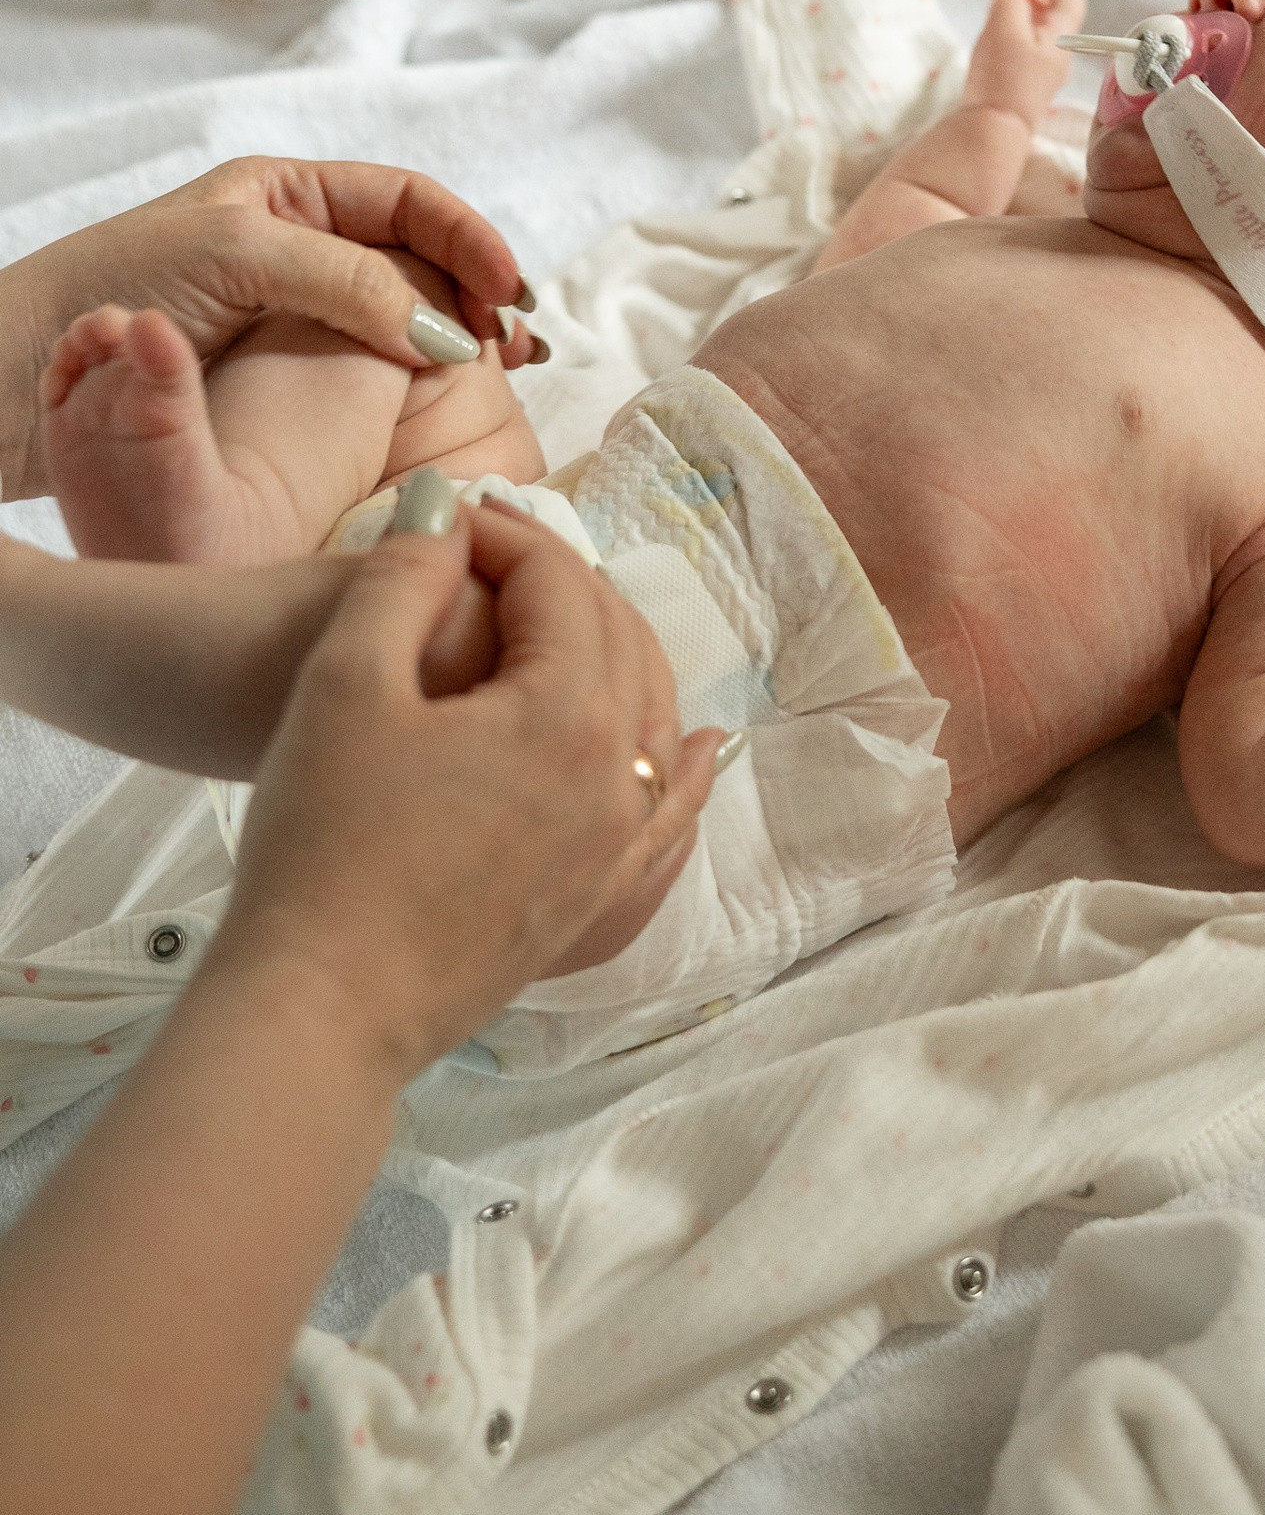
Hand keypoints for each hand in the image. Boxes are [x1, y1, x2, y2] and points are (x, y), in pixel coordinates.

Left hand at [0, 160, 538, 499]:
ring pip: (397, 317)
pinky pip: (363, 372)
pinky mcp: (274, 378)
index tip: (509, 292)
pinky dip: (412, 385)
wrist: (14, 374)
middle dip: (478, 292)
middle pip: (418, 258)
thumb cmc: (110, 294)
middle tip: (519, 345)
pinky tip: (438, 408)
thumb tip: (444, 333)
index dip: (469, 239)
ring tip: (498, 376)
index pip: (408, 201)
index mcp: (284, 195)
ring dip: (455, 340)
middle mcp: (292, 247)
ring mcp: (286, 314)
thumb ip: (344, 282)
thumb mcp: (236, 259)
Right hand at [209, 507, 721, 1081]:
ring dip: (616, 655)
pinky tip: (692, 748)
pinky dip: (680, 770)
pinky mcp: (599, 905)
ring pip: (652, 721)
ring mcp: (620, 850)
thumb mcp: (343, 680)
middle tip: (489, 561)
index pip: (561, 585)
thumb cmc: (322, 838)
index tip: (446, 522)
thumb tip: (446, 512)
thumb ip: (403, 576)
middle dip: (561, 585)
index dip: (504, 535)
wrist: (323, 1002)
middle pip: (620, 642)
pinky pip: (668, 818)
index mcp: (570, 711)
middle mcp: (621, 777)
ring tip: (562, 622)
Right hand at [967, 0, 1085, 127]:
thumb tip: (1013, 1)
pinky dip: (1008, 35)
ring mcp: (1042, 74)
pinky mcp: (1025, 88)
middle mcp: (1058, 56)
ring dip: (1014, 14)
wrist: (994, 130)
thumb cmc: (1001, 79)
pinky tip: (989, 40)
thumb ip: (1012, 1)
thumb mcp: (1005, 26)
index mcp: (1060, 38)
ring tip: (989, 11)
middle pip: (1049, 14)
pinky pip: (1022, 52)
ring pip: (1034, 32)